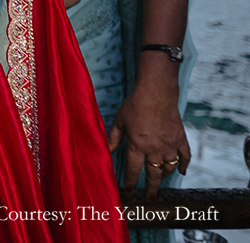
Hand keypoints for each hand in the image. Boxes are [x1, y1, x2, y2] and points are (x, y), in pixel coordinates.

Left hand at [108, 76, 189, 199]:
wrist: (157, 92)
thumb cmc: (135, 104)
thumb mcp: (119, 121)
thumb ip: (113, 138)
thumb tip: (105, 151)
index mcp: (137, 145)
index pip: (132, 169)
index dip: (129, 181)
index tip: (128, 190)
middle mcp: (154, 149)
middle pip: (153, 174)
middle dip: (150, 187)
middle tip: (149, 197)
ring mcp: (170, 145)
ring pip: (168, 168)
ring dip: (164, 176)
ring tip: (160, 181)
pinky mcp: (180, 139)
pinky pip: (185, 157)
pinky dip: (183, 165)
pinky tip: (181, 171)